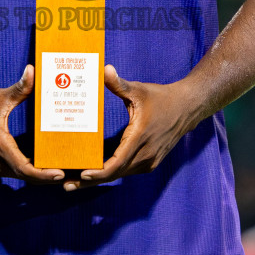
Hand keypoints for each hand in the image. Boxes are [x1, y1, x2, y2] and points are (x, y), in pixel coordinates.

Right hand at [0, 66, 64, 184]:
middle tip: (71, 174)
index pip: (25, 169)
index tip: (60, 174)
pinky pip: (13, 173)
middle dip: (48, 178)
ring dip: (38, 177)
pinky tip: (41, 165)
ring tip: (60, 171)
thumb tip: (32, 70)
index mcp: (0, 147)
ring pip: (20, 176)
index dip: (43, 175)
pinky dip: (27, 172)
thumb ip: (18, 88)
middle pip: (27, 177)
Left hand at [75, 65, 204, 189]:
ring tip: (75, 181)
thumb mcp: (139, 90)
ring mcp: (150, 161)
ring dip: (99, 179)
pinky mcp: (151, 162)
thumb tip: (105, 69)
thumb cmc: (161, 98)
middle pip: (115, 174)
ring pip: (121, 175)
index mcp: (140, 138)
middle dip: (91, 181)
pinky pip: (127, 171)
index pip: (117, 163)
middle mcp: (146, 154)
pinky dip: (111, 173)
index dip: (99, 172)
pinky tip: (95, 173)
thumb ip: (120, 84)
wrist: (187, 108)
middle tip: (67, 185)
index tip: (82, 174)